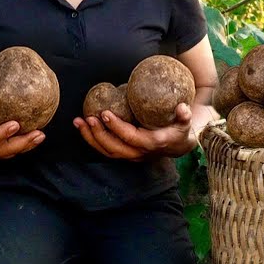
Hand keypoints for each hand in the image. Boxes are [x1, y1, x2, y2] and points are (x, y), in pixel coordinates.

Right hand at [0, 82, 44, 158]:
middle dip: (21, 144)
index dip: (0, 134)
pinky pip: (5, 149)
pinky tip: (32, 135)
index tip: (16, 124)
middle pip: (0, 150)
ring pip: (5, 152)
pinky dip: (19, 144)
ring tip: (40, 136)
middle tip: (38, 134)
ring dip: (24, 146)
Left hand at [74, 104, 196, 161]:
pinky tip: (83, 126)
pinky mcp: (124, 153)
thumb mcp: (185, 123)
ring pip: (106, 151)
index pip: (131, 137)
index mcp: (151, 144)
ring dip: (90, 137)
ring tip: (78, 122)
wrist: (177, 146)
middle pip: (114, 148)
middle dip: (98, 134)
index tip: (105, 113)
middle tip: (87, 118)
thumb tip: (183, 108)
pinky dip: (92, 139)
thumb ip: (185, 116)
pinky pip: (105, 149)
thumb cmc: (179, 130)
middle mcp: (138, 153)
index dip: (117, 127)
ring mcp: (129, 155)